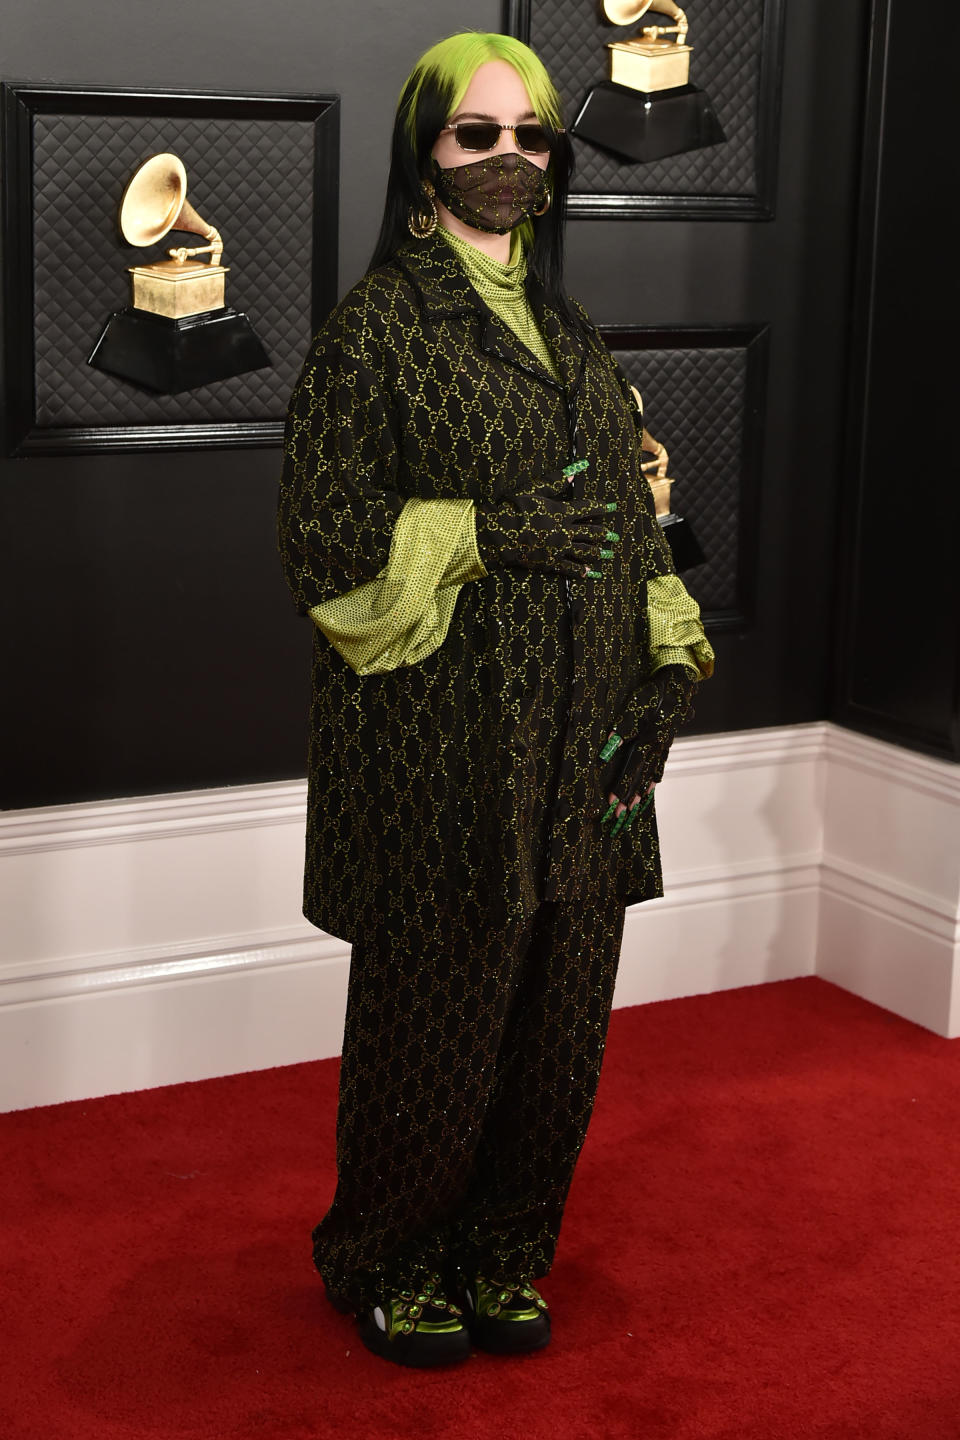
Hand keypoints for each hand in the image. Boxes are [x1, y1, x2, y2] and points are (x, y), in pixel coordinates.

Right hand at [475, 460, 619, 580]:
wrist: (500, 534)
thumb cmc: (515, 509)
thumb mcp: (534, 490)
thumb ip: (555, 481)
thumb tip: (575, 470)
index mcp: (562, 512)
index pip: (587, 508)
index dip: (601, 507)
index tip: (613, 507)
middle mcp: (565, 531)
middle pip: (590, 532)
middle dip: (603, 534)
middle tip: (615, 537)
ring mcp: (559, 548)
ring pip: (584, 551)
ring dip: (597, 553)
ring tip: (607, 555)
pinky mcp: (550, 563)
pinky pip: (569, 568)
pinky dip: (580, 571)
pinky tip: (589, 573)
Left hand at [599, 665, 696, 834]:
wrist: (679, 682)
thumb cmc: (656, 691)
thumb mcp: (638, 702)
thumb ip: (625, 724)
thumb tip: (609, 743)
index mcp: (650, 739)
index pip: (633, 767)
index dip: (622, 784)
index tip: (611, 801)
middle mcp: (658, 747)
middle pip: (641, 775)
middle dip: (628, 796)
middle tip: (618, 814)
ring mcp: (664, 746)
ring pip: (650, 773)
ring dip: (640, 791)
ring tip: (633, 809)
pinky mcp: (666, 742)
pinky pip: (660, 765)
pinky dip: (653, 778)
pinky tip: (650, 789)